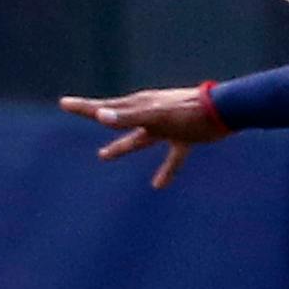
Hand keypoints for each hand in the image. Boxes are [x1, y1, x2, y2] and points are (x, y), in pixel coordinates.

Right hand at [58, 86, 229, 188]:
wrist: (224, 110)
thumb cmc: (188, 111)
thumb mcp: (156, 115)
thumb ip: (128, 117)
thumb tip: (100, 116)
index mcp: (139, 106)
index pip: (105, 108)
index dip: (84, 107)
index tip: (64, 102)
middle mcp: (149, 114)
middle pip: (117, 119)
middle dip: (97, 119)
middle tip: (74, 112)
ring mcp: (167, 126)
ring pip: (139, 139)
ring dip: (121, 146)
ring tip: (103, 156)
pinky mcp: (185, 138)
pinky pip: (171, 157)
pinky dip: (165, 171)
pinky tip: (158, 186)